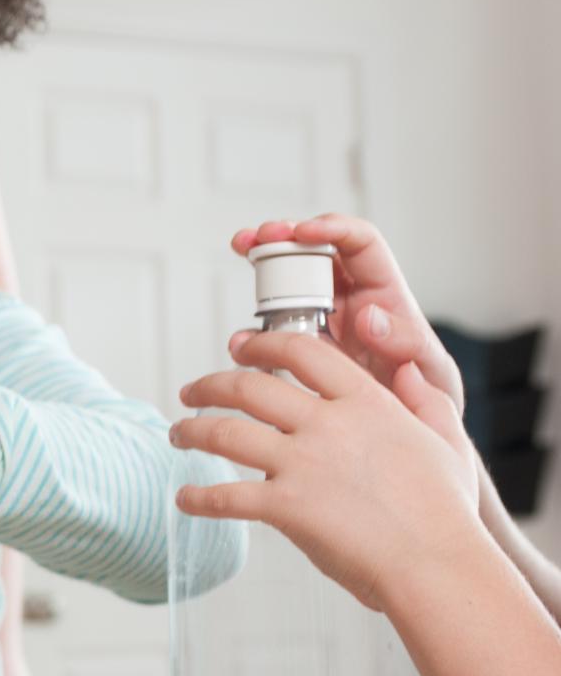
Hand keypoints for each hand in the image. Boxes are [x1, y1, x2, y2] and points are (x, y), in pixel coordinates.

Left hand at [172, 330, 479, 611]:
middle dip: (209, 385)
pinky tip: (185, 498)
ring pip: (225, 432)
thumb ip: (427, 402)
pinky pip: (225, 496)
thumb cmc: (444, 514)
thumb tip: (411, 370)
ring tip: (177, 434)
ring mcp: (304, 464)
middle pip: (249, 387)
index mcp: (367, 403)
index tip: (240, 347)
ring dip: (192, 431)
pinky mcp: (286, 507)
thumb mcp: (446, 442)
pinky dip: (197, 497)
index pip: (304, 352)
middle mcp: (328, 425)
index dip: (263, 344)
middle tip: (191, 391)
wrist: (436, 564)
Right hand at [232, 214, 462, 409]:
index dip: (331, 229)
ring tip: (242, 262)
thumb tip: (369, 316)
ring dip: (261, 269)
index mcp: (385, 294)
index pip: (360, 243)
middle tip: (256, 240)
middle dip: (282, 238)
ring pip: (289, 285)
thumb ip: (410, 345)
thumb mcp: (435, 375)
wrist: (402, 445)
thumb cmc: (429, 403)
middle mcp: (351, 300)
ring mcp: (322, 323)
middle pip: (314, 252)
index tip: (301, 233)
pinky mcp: (300, 352)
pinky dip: (253, 332)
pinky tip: (241, 341)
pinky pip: (273, 332)